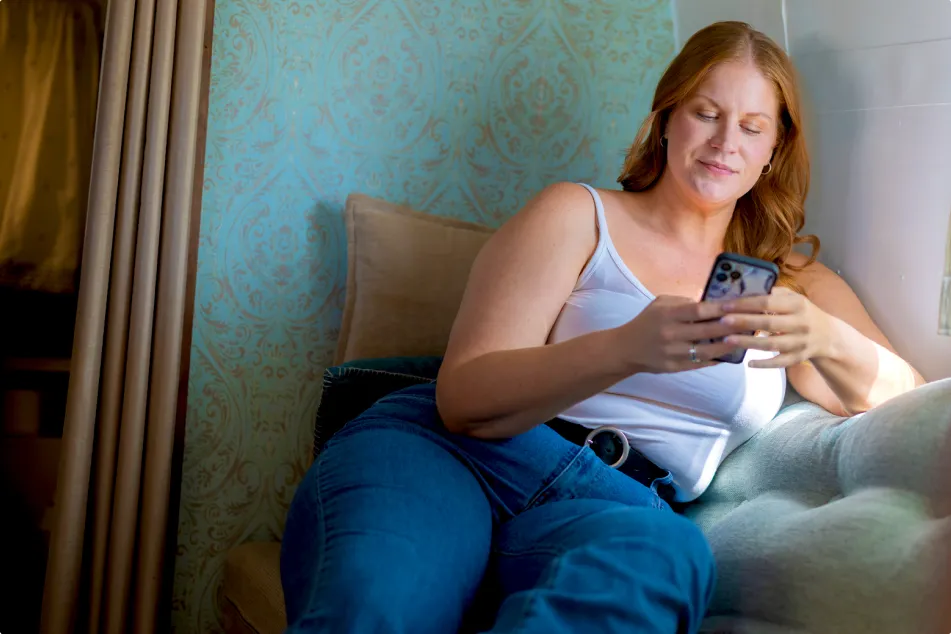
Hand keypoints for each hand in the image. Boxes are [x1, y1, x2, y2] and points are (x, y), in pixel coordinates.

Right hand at [616, 295, 748, 373]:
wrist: (626, 349)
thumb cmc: (647, 322)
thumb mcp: (660, 304)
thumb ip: (683, 301)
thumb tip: (711, 303)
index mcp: (667, 315)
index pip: (698, 310)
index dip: (720, 308)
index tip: (739, 305)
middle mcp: (671, 334)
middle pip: (707, 330)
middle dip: (731, 326)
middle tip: (751, 322)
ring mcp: (673, 353)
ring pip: (708, 350)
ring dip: (728, 345)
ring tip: (744, 340)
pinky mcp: (675, 368)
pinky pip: (700, 363)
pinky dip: (716, 359)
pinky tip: (729, 354)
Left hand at [718, 287, 833, 368]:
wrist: (829, 336)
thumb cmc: (803, 313)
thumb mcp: (795, 299)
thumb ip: (775, 294)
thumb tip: (747, 288)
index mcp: (798, 305)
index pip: (768, 302)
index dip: (746, 304)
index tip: (726, 305)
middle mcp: (801, 323)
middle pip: (768, 323)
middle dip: (744, 322)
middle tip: (722, 321)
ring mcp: (801, 342)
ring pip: (772, 344)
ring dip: (748, 342)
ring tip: (727, 339)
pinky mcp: (799, 357)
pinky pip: (780, 362)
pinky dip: (765, 364)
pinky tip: (748, 363)